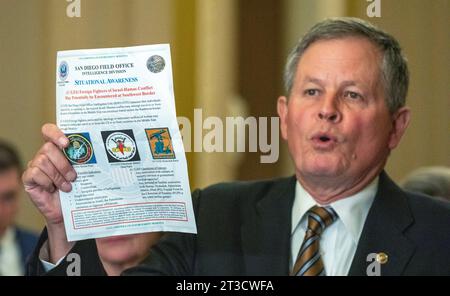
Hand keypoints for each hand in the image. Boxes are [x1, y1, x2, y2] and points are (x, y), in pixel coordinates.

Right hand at [22, 123, 75, 261]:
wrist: (67, 211)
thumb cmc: (77, 189)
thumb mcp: (83, 172)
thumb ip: (83, 160)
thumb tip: (100, 150)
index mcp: (57, 148)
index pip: (48, 131)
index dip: (55, 133)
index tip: (67, 143)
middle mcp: (44, 155)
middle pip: (48, 148)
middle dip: (63, 163)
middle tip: (73, 177)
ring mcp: (34, 166)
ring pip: (42, 161)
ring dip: (57, 175)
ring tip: (67, 186)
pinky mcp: (28, 178)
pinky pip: (34, 173)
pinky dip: (47, 181)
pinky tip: (53, 189)